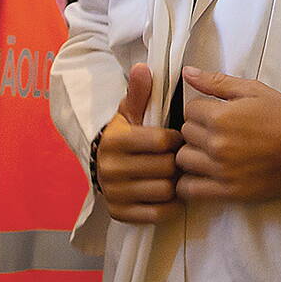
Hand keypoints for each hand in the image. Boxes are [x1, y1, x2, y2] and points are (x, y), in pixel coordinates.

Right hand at [96, 63, 182, 223]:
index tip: (176, 138)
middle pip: (166, 167)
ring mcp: (115, 193)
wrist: (102, 165)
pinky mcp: (120, 213)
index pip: (161, 141)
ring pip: (165, 190)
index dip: (175, 139)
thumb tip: (143, 67)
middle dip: (176, 161)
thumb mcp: (129, 112)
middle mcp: (111, 169)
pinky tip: (170, 194)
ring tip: (174, 174)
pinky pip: (159, 214)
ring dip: (175, 183)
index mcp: (115, 141)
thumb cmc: (124, 135)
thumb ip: (139, 93)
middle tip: (178, 158)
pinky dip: (170, 205)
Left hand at [176, 67, 280, 201]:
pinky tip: (201, 174)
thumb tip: (187, 73)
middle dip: (197, 130)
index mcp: (220, 116)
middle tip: (216, 132)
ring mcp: (221, 170)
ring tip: (210, 152)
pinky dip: (189, 183)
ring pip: (183, 160)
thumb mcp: (252, 90)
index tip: (214, 114)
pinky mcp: (228, 191)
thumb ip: (216, 82)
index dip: (201, 110)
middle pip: (185, 134)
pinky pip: (190, 189)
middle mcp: (217, 144)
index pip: (189, 110)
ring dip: (193, 154)